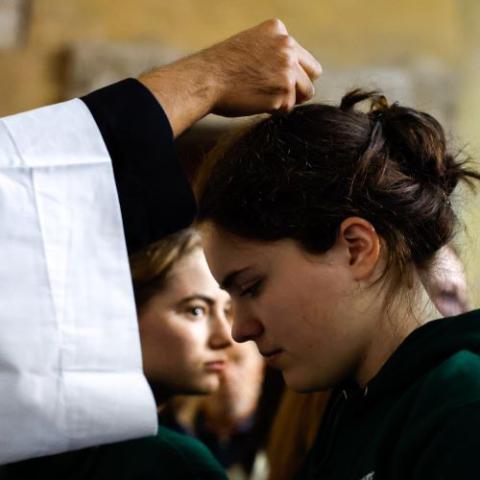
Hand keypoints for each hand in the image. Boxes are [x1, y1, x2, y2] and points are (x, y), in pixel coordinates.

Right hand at [139, 19, 320, 136]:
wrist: (204, 80)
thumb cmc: (220, 68)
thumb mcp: (250, 46)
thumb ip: (274, 53)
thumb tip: (293, 75)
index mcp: (279, 31)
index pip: (304, 58)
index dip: (293, 74)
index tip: (275, 81)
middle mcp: (287, 47)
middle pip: (312, 76)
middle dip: (298, 88)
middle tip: (275, 95)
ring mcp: (287, 70)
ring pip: (304, 94)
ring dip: (287, 100)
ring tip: (262, 98)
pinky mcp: (282, 93)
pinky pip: (288, 108)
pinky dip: (274, 111)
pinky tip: (255, 103)